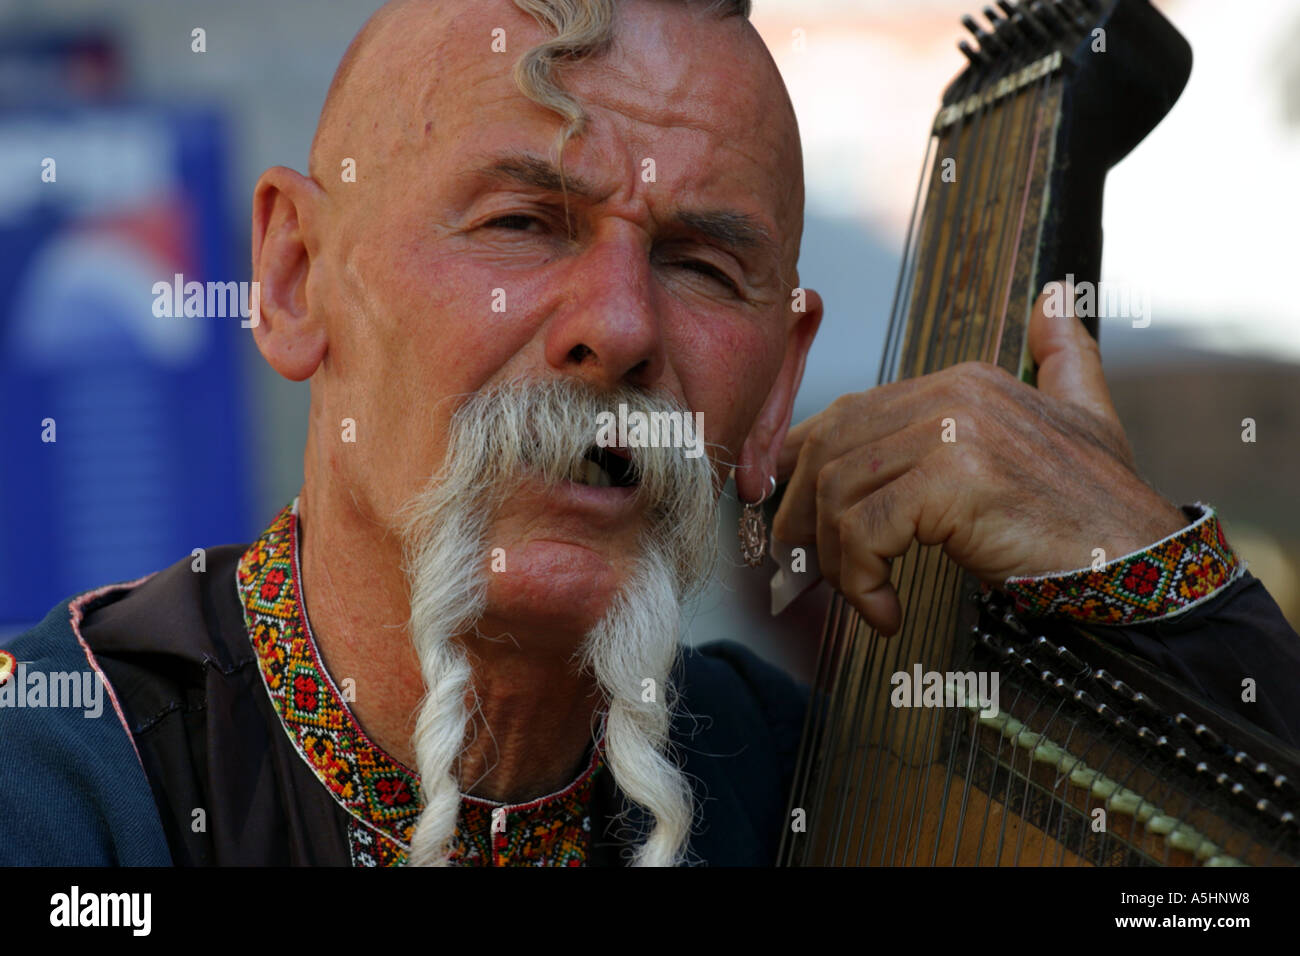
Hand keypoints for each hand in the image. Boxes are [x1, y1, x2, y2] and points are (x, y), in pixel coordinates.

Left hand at [771, 284, 1187, 635]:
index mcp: (962, 382)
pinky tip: (883, 612)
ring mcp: (953, 434)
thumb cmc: (1096, 507)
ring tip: (860, 595)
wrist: (1139, 558)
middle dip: (804, 516)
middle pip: (832, 451)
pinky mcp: (954, 482)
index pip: (847, 415)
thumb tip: (1056, 298)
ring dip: (836, 560)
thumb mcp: (1084, 414)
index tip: (795, 516)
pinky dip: (861, 580)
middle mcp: (952, 396)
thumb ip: (1061, 357)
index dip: (805, 467)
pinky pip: (867, 533)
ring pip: (840, 495)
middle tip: (804, 567)